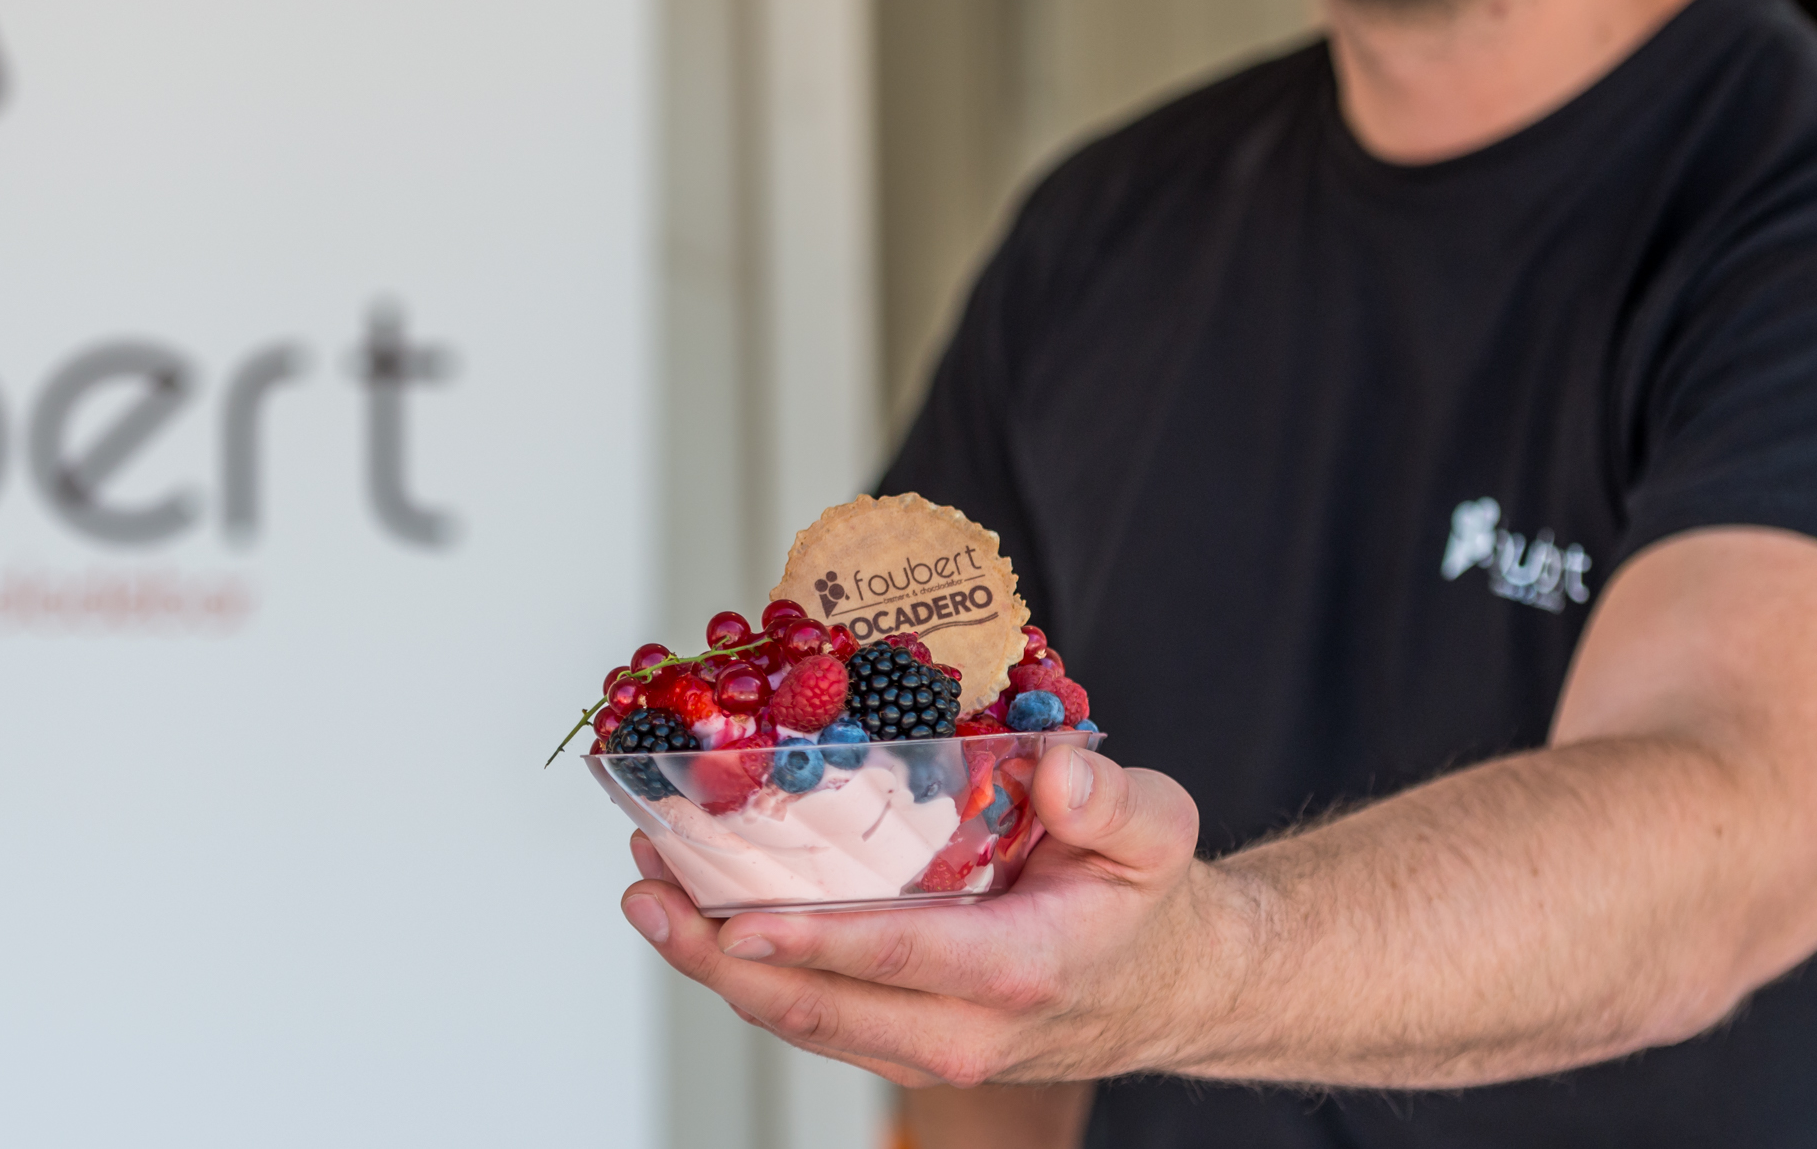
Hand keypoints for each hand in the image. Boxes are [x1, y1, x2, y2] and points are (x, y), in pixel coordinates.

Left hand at [619, 747, 1218, 1087]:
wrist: (1168, 987)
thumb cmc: (1146, 900)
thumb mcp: (1157, 831)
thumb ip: (1113, 799)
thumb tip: (1058, 767)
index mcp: (1018, 970)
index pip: (895, 958)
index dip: (810, 940)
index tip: (739, 914)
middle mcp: (963, 1030)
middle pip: (818, 1008)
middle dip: (719, 951)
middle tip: (648, 886)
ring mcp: (927, 1048)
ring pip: (800, 1023)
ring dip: (715, 962)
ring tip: (649, 891)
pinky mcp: (904, 1046)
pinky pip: (813, 1019)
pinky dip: (750, 973)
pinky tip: (702, 915)